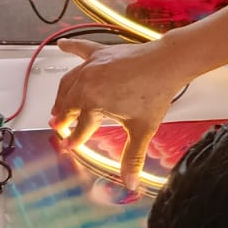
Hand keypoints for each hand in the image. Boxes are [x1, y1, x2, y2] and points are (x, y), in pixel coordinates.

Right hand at [52, 37, 190, 187]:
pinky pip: (80, 49)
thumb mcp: (142, 130)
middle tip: (60, 126)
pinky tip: (62, 45)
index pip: (80, 127)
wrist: (167, 63)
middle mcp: (86, 83)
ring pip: (68, 82)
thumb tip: (130, 182)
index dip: (74, 139)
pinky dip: (71, 48)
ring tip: (59, 104)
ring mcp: (92, 66)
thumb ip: (132, 158)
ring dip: (62, 95)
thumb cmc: (155, 92)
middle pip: (68, 104)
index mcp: (93, 102)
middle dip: (63, 117)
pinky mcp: (100, 53)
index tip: (69, 146)